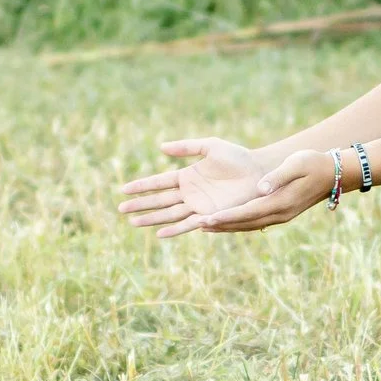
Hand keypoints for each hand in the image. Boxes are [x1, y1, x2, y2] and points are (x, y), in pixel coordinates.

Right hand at [116, 137, 266, 238]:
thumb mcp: (210, 146)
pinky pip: (188, 224)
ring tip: (133, 224)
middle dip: (140, 205)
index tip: (124, 189)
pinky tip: (160, 234)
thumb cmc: (238, 158)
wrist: (259, 173)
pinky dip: (174, 230)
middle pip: (159, 200)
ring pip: (169, 214)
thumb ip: (186, 147)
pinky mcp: (209, 215)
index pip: (159, 182)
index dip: (142, 186)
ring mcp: (198, 205)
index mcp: (187, 175)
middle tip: (121, 210)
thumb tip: (160, 148)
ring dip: (152, 219)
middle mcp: (190, 193)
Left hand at [191, 148, 337, 233]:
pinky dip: (238, 223)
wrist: (332, 173)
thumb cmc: (312, 163)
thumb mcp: (296, 164)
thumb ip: (278, 176)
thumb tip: (261, 188)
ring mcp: (281, 216)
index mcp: (282, 202)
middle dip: (221, 225)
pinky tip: (224, 221)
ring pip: (248, 225)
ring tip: (203, 226)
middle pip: (245, 223)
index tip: (208, 218)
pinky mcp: (280, 214)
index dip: (227, 216)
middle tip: (196, 224)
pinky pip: (255, 222)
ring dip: (227, 226)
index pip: (249, 212)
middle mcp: (280, 214)